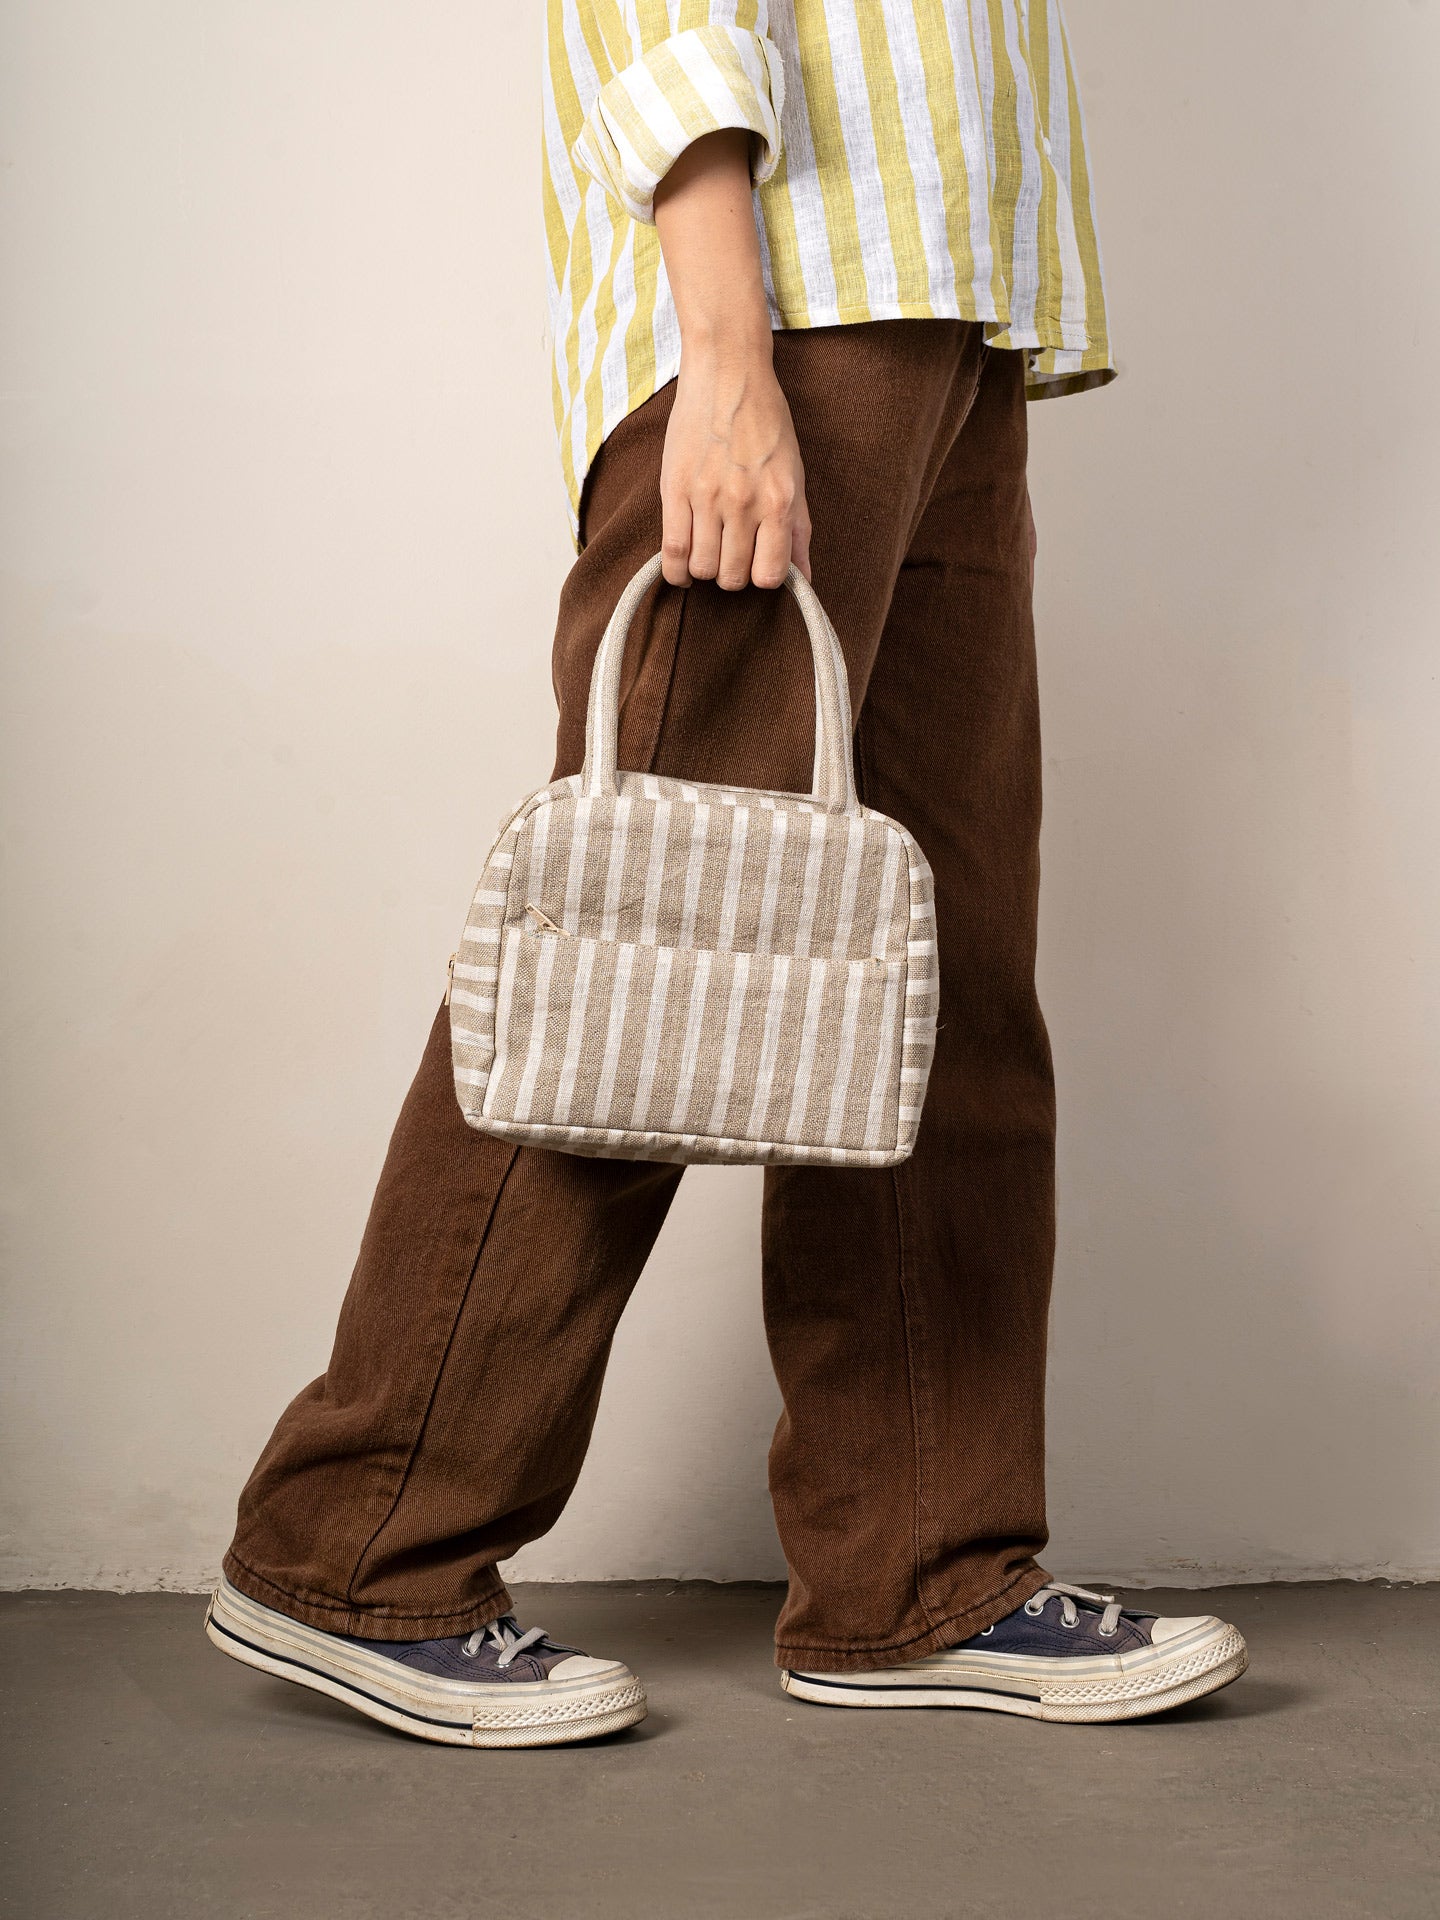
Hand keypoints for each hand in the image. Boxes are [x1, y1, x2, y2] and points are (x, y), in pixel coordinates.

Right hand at [660, 339, 811, 590]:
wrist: (728, 373)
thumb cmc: (765, 422)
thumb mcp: (794, 474)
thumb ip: (799, 530)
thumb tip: (805, 579)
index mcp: (779, 501)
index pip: (769, 575)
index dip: (762, 578)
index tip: (756, 566)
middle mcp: (744, 503)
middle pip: (733, 576)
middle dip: (732, 574)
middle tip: (730, 554)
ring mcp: (707, 497)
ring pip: (703, 568)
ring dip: (705, 570)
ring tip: (708, 552)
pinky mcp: (674, 489)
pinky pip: (672, 551)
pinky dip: (676, 571)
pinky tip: (682, 568)